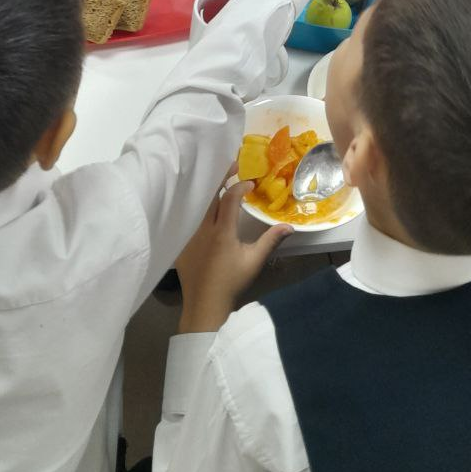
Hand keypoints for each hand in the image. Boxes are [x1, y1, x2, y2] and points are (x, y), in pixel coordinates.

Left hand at [176, 173, 290, 333]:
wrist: (204, 305)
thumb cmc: (231, 283)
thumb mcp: (254, 261)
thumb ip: (271, 240)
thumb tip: (290, 226)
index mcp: (222, 231)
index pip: (230, 198)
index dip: (240, 187)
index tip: (251, 184)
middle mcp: (203, 228)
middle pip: (210, 194)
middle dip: (222, 178)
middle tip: (233, 166)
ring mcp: (188, 234)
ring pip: (198, 205)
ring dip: (210, 192)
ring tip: (220, 182)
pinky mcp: (180, 242)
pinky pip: (188, 218)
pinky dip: (197, 208)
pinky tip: (203, 206)